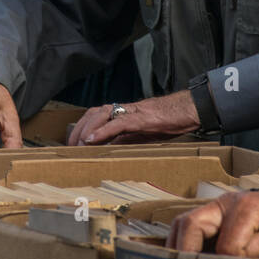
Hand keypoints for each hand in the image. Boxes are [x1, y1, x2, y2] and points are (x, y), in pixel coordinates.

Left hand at [67, 90, 199, 146]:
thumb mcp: (143, 134)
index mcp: (124, 113)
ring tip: (78, 145)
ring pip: (102, 115)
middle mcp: (125, 109)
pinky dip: (103, 131)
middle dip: (79, 128)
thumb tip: (109, 149)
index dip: (82, 126)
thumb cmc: (169, 121)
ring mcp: (133, 112)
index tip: (73, 143)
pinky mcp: (142, 118)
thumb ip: (126, 138)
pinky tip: (93, 140)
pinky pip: (118, 123)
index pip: (96, 115)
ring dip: (87, 130)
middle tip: (70, 147)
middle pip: (94, 113)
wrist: (189, 110)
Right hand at [169, 189, 258, 257]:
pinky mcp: (207, 217)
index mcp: (247, 207)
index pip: (227, 241)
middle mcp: (224, 204)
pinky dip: (180, 246)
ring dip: (177, 248)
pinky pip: (185, 228)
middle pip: (191, 223)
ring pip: (182, 223)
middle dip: (185, 252)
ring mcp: (212, 209)